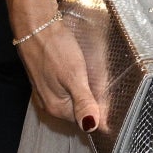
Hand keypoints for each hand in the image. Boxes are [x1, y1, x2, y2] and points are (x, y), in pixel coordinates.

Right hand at [8, 0, 99, 131]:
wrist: (35, 26)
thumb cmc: (55, 48)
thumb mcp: (74, 75)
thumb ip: (83, 102)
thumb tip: (91, 127)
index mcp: (57, 107)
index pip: (86, 121)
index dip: (102, 113)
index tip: (116, 103)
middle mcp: (50, 104)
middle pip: (80, 110)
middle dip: (95, 101)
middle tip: (108, 85)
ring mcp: (46, 92)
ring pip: (74, 99)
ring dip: (87, 91)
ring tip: (98, 77)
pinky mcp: (46, 80)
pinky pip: (66, 89)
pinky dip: (77, 83)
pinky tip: (83, 72)